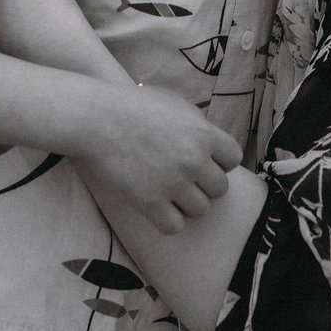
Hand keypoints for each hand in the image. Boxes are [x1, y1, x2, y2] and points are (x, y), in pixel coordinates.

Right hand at [73, 84, 238, 234]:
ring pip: (201, 209)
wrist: (97, 119)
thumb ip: (197, 125)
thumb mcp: (175, 104)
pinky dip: (168, 220)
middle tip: (184, 180)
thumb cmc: (132, 106)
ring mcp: (173, 182)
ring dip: (187, 204)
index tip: (204, 162)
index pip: (233, 159)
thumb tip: (211, 144)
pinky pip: (175, 226)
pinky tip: (157, 208)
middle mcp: (193, 159)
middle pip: (220, 189)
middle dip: (204, 185)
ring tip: (170, 193)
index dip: (220, 162)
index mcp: (203, 133)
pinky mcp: (150, 202)